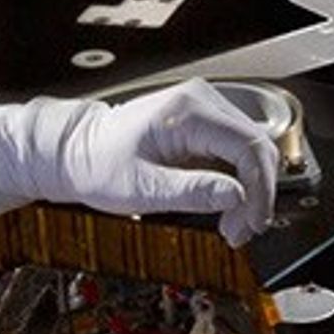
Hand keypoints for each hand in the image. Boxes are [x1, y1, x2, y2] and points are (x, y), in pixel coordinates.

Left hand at [0, 86, 279, 242]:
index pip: (250, 148)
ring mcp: (204, 110)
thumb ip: (193, 191)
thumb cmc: (96, 164)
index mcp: (188, 112)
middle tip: (242, 230)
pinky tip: (223, 205)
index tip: (251, 222)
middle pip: (258, 148)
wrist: (74, 152)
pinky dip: (236, 182)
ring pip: (251, 151)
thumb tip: (236, 196)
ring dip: (249, 190)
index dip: (259, 190)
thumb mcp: (142, 188)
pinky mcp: (203, 125)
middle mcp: (201, 102)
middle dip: (257, 194)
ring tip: (231, 223)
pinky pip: (235, 153)